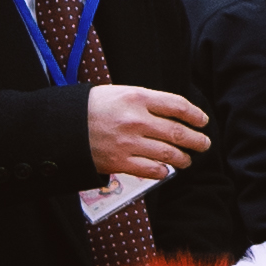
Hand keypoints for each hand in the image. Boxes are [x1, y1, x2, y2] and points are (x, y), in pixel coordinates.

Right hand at [78, 83, 209, 184]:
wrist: (62, 126)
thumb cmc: (91, 107)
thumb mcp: (119, 93)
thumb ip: (146, 102)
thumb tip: (173, 113)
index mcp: (137, 98)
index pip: (177, 106)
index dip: (195, 115)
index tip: (202, 121)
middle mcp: (136, 120)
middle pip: (178, 133)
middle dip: (197, 141)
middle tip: (204, 144)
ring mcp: (128, 143)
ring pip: (168, 154)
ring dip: (183, 159)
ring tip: (187, 160)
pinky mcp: (119, 162)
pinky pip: (151, 170)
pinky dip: (162, 172)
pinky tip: (165, 171)